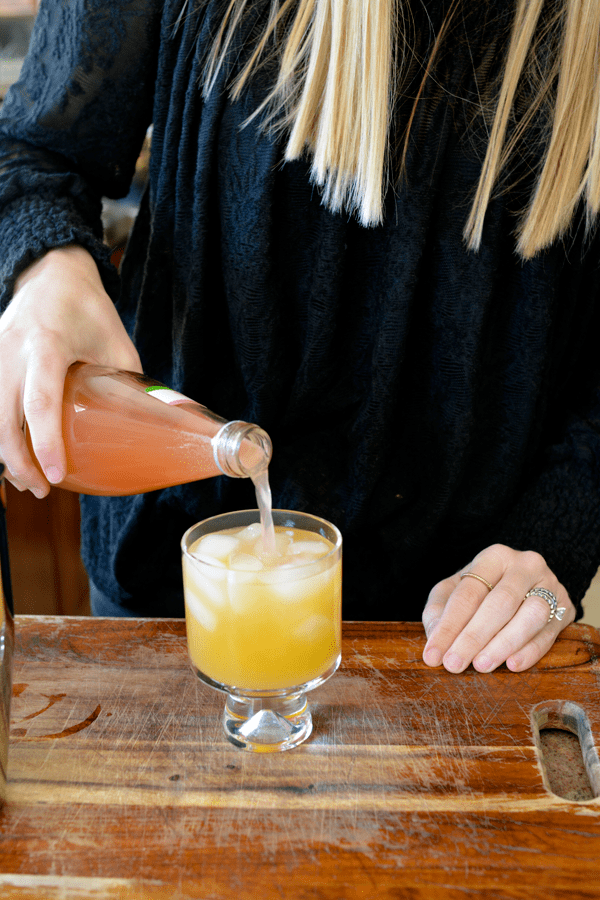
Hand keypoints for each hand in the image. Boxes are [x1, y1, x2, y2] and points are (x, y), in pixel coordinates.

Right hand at [0, 245, 141, 496]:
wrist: (49, 272)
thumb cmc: (88, 308)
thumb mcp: (117, 342)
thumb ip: (128, 383)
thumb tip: (151, 428)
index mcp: (47, 344)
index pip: (40, 401)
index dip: (46, 443)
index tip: (58, 477)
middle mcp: (12, 351)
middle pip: (2, 420)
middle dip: (19, 463)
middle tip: (44, 489)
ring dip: (5, 456)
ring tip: (31, 482)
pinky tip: (15, 457)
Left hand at [421, 544, 575, 672]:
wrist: (523, 584)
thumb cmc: (480, 589)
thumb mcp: (453, 590)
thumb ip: (439, 611)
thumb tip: (435, 641)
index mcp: (493, 556)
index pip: (468, 593)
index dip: (449, 625)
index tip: (433, 654)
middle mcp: (525, 566)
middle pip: (500, 602)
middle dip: (473, 637)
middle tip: (454, 664)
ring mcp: (550, 585)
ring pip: (531, 615)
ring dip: (503, 644)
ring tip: (481, 666)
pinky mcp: (565, 608)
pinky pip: (549, 632)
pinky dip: (530, 651)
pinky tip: (511, 665)